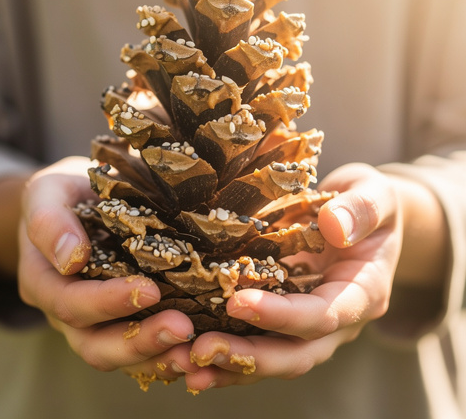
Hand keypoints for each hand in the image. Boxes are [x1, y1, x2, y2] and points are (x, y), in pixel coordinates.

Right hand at [18, 157, 197, 382]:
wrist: (80, 199)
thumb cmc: (64, 193)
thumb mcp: (48, 193)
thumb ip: (49, 221)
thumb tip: (71, 258)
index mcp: (44, 282)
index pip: (70, 304)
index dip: (107, 303)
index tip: (150, 290)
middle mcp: (67, 311)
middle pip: (95, 345)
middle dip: (139, 341)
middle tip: (182, 328)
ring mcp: (96, 320)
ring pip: (121, 355)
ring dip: (158, 355)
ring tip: (196, 349)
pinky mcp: (123, 318)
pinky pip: (141, 348)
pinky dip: (166, 352)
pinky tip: (197, 347)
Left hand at [185, 162, 444, 389]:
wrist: (364, 216)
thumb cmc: (369, 202)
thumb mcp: (375, 193)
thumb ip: (362, 209)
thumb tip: (335, 226)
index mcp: (363, 292)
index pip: (322, 316)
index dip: (281, 316)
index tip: (238, 303)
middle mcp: (339, 319)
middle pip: (296, 354)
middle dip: (248, 357)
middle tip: (200, 350)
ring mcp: (311, 324)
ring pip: (273, 358)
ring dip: (230, 365)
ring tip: (183, 362)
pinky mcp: (287, 317)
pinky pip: (259, 343)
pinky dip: (228, 353)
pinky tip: (189, 352)